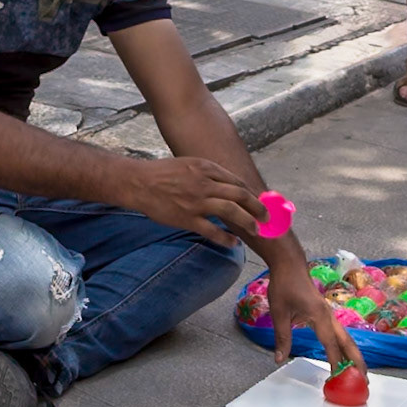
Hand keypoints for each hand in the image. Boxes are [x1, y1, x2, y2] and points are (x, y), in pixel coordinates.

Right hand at [129, 155, 265, 247]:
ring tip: (256, 230)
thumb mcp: (188, 164)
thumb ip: (207, 172)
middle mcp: (204, 183)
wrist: (140, 183)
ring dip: (247, 222)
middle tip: (266, 217)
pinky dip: (226, 238)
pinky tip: (234, 243)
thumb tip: (227, 185)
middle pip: (239, 195)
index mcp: (205, 167)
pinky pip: (213, 231)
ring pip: (231, 212)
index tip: (258, 201)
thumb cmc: (162, 173)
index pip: (236, 181)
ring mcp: (196, 202)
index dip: (251, 192)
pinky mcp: (188, 218)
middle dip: (257, 207)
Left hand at [266, 262, 365, 374]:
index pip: (331, 343)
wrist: (289, 265)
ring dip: (353, 355)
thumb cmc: (284, 286)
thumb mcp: (279, 312)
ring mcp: (329, 314)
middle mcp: (329, 316)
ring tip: (359, 373)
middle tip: (364, 380)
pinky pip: (339, 334)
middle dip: (357, 361)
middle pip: (348, 342)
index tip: (340, 378)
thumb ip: (282, 337)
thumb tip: (279, 359)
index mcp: (320, 316)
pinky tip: (344, 357)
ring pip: (346, 338)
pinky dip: (345, 347)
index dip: (336, 361)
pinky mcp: (326, 314)